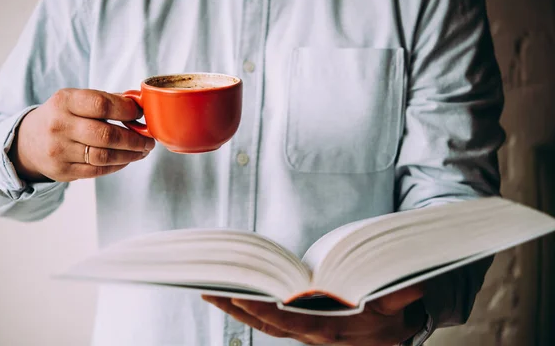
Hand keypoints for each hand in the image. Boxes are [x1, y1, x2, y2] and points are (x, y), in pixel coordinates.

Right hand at [9, 88, 154, 181]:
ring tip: (143, 151)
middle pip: (107, 135)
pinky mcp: (62, 171)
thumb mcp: (76, 100)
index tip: (141, 114)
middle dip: (135, 139)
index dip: (127, 110)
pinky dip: (118, 165)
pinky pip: (98, 171)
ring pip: (105, 156)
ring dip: (130, 155)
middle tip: (149, 140)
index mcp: (64, 101)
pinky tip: (127, 159)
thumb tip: (140, 105)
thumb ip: (107, 100)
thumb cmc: (63, 116)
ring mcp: (59, 150)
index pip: (101, 104)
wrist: (28, 141)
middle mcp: (59, 125)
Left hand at [203, 284, 425, 345]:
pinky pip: (273, 321)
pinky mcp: (305, 326)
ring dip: (239, 309)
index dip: (263, 309)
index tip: (239, 295)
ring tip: (212, 291)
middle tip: (209, 290)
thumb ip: (401, 293)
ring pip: (266, 325)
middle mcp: (313, 335)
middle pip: (267, 324)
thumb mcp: (403, 300)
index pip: (289, 321)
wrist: (402, 330)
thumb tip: (410, 284)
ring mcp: (307, 333)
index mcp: (332, 330)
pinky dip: (252, 311)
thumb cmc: (398, 313)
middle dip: (237, 308)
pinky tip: (236, 298)